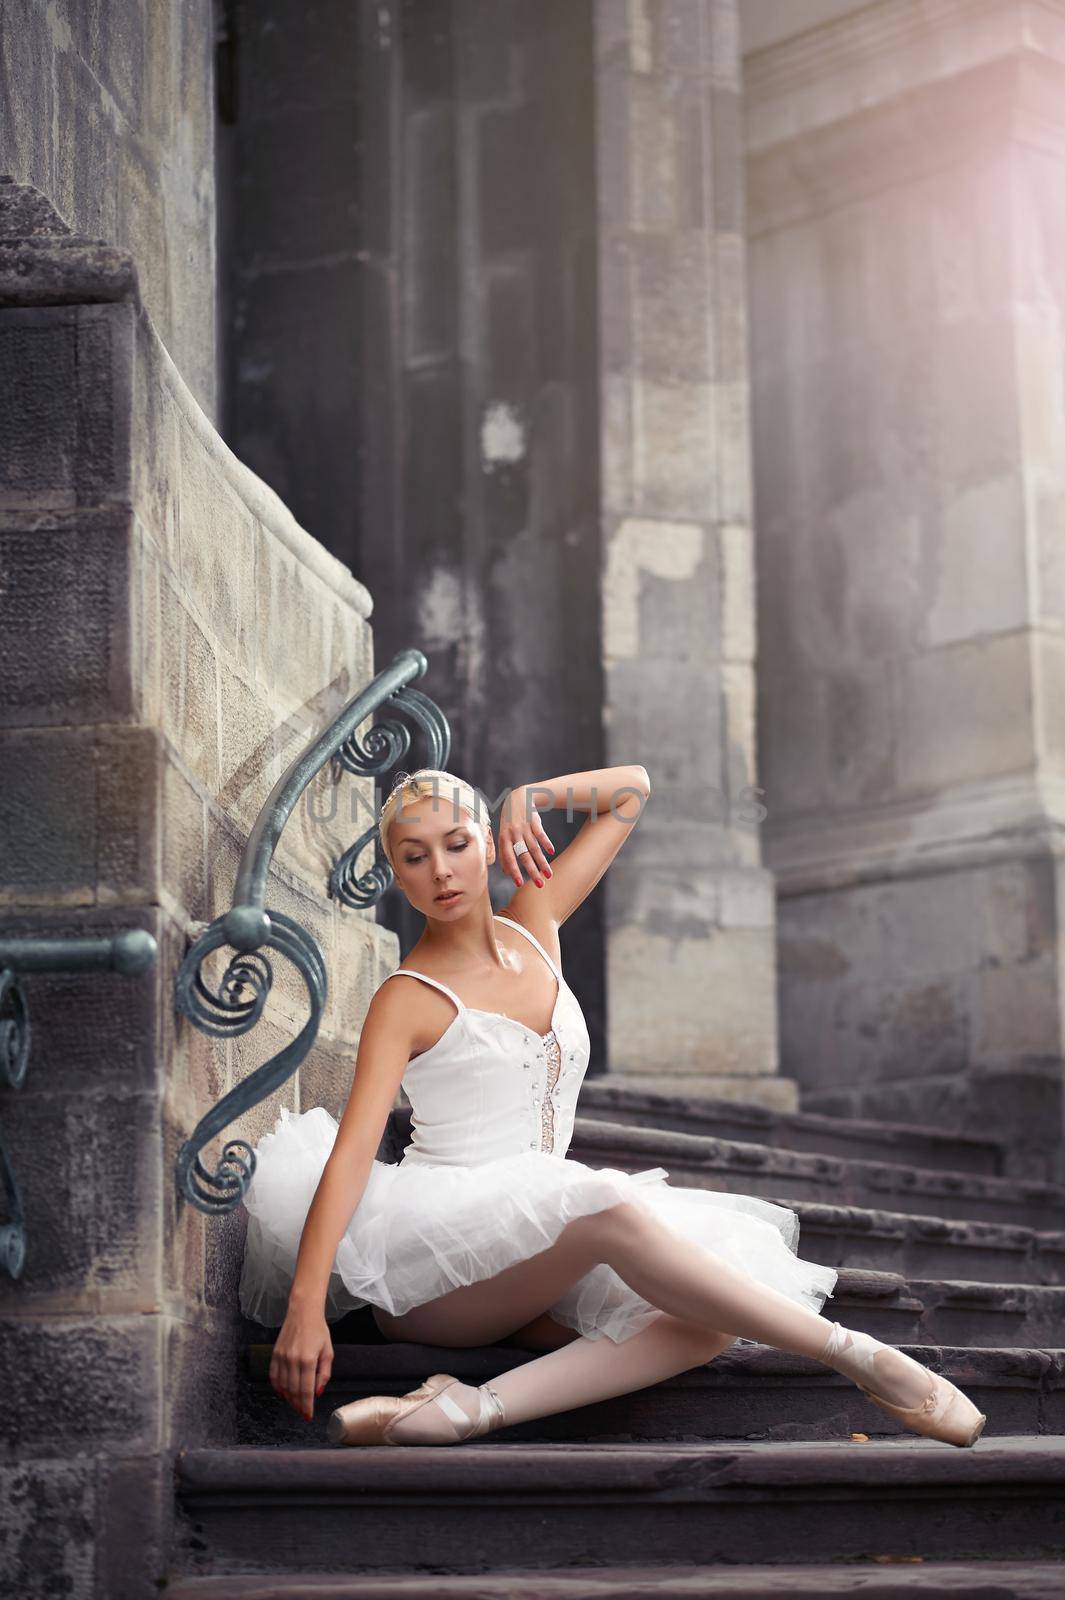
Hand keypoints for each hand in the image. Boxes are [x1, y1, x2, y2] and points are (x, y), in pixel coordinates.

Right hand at [269, 1301, 333, 1421]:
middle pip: (293, 1391)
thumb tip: (318, 1393)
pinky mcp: (274, 1354)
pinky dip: (277, 1387)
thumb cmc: (319, 1331)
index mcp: (308, 1360)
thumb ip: (324, 1374)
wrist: (303, 1312)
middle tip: (303, 1413)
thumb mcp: (328, 1352)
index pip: (306, 1390)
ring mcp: (282, 1357)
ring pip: (283, 1386)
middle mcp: (292, 1360)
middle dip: (298, 1405)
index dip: (306, 1406)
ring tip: (295, 1404)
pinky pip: (273, 1376)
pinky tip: (283, 1393)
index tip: (308, 1416)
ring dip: (289, 1398)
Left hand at [499, 786, 555, 888]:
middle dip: (532, 871)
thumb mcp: (503, 835)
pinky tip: (551, 852)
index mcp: (503, 839)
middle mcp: (513, 834)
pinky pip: (540, 834)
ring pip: (534, 848)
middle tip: (540, 885)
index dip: (514, 871)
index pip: (509, 858)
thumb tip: (505, 872)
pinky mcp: (534, 821)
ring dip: (542, 862)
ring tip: (549, 875)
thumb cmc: (509, 821)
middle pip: (524, 855)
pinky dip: (546, 842)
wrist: (518, 798)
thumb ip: (504, 852)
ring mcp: (524, 827)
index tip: (520, 884)